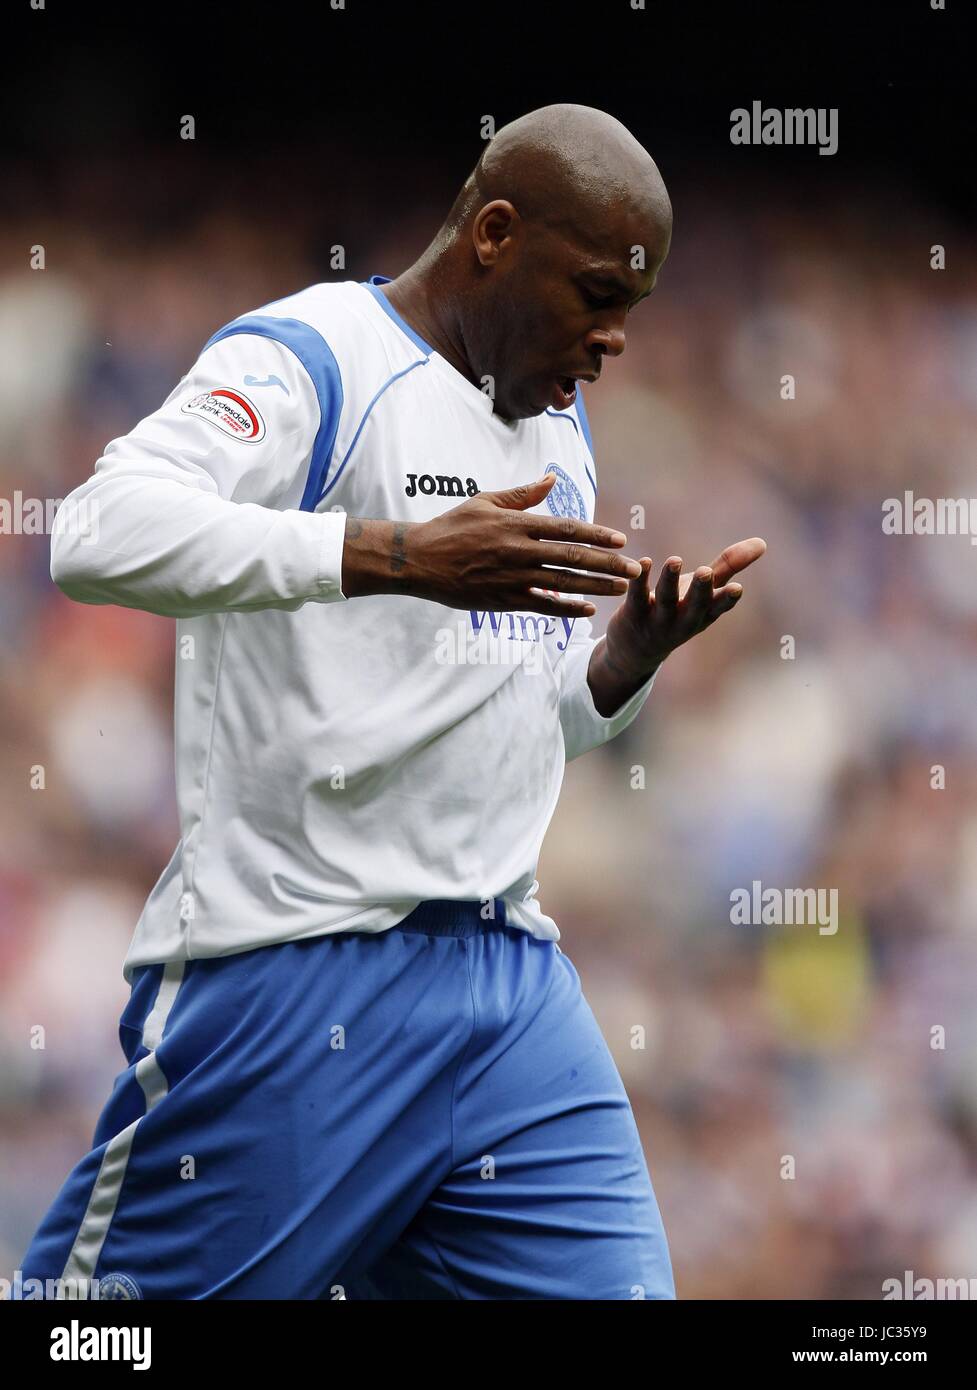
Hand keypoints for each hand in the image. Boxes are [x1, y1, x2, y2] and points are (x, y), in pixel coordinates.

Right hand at [341, 474, 643, 616]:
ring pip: (562, 583)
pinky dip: (566, 609)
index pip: (566, 529)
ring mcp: (511, 577)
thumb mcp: (485, 501)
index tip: (620, 540)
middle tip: (633, 569)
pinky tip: (587, 611)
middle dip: (606, 564)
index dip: (596, 536)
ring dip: (595, 587)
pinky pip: (541, 606)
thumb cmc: (452, 526)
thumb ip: (522, 494)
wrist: (419, 559)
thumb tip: (552, 480)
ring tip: (620, 589)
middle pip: (572, 558)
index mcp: (516, 523)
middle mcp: (518, 550)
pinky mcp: (502, 599)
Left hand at [588, 537, 766, 714]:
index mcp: (704, 613)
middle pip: (694, 605)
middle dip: (700, 590)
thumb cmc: (678, 611)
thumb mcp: (704, 591)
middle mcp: (683, 619)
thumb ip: (730, 566)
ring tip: (674, 560)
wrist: (637, 649)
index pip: (719, 607)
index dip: (727, 599)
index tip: (737, 589)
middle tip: (705, 572)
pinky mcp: (633, 614)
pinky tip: (644, 561)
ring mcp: (658, 619)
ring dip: (669, 580)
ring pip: (666, 599)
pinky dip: (640, 580)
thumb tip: (762, 542)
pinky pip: (637, 596)